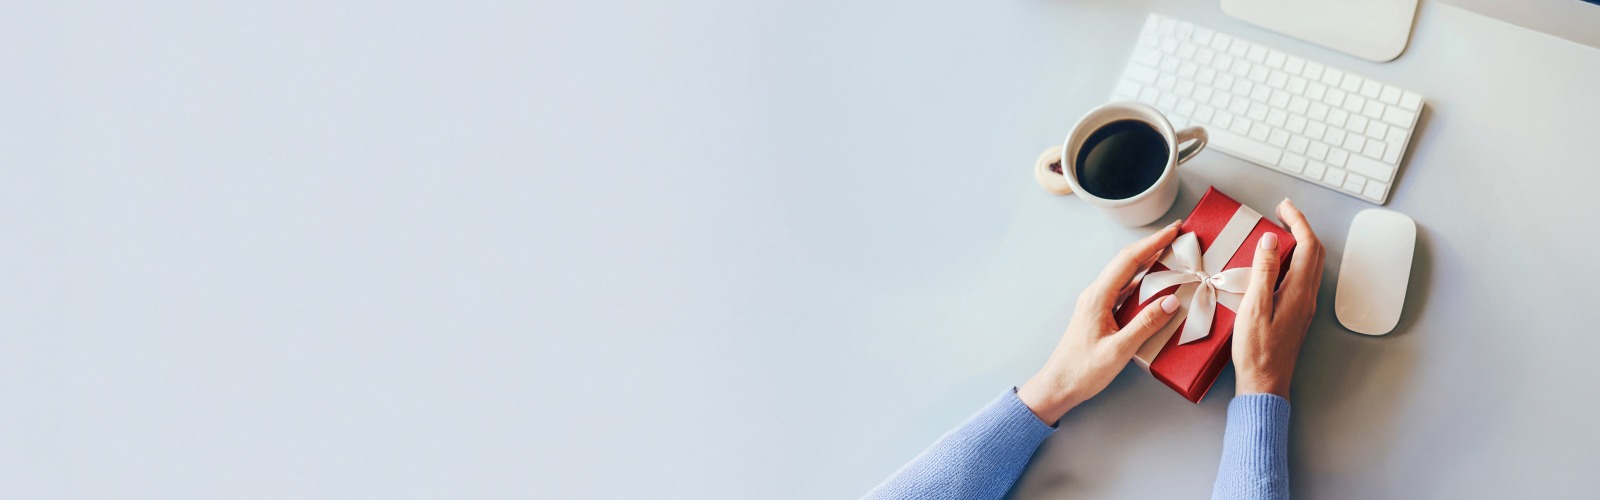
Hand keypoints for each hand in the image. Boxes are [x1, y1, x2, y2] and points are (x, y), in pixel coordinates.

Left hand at [1017, 221, 1184, 424]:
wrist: (1058, 386)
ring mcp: (1096, 303)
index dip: (1153, 242)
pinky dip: (1141, 281)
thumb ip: (1146, 324)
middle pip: (1126, 262)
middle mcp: (1095, 294)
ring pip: (1125, 275)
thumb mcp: (1119, 350)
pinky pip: (1123, 290)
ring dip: (1147, 261)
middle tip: (1176, 234)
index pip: (1128, 260)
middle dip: (1152, 245)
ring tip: (1170, 253)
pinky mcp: (1099, 314)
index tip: (1173, 229)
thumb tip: (1171, 300)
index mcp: (1097, 297)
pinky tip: (1154, 283)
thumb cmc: (1083, 371)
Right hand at [1232, 199, 1325, 398]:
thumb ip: (1264, 271)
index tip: (1283, 206)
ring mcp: (1303, 306)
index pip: (1307, 246)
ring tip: (1279, 232)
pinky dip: (1294, 260)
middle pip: (1315, 252)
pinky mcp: (1296, 313)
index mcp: (1298, 291)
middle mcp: (1307, 296)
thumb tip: (1271, 240)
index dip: (1298, 221)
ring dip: (1300, 243)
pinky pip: (1302, 277)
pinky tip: (1277, 263)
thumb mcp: (1254, 307)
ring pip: (1311, 265)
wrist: (1265, 382)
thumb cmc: (1256, 350)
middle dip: (1301, 227)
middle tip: (1282, 213)